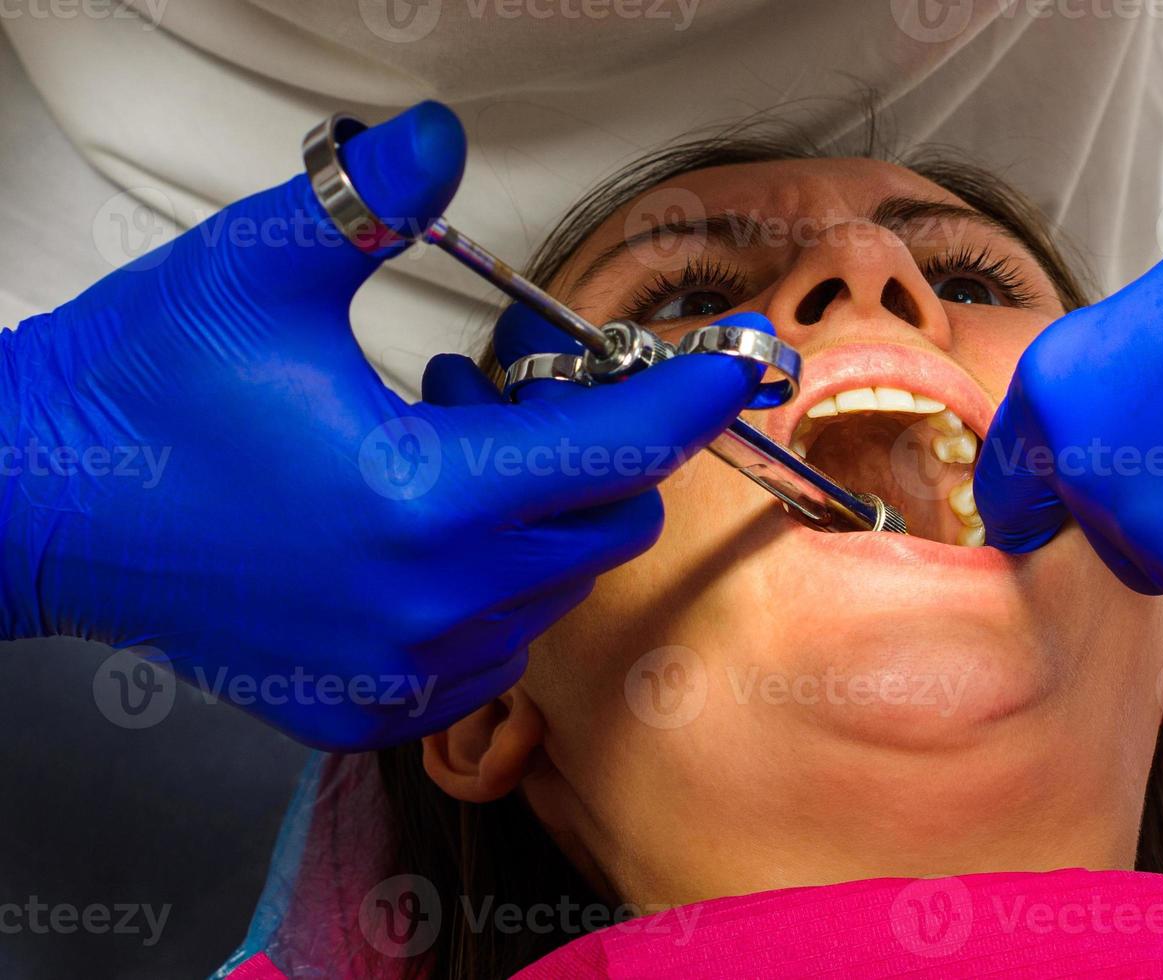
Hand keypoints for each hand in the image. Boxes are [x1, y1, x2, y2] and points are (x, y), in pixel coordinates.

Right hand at [0, 103, 760, 747]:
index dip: (684, 402)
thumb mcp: (254, 271)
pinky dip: (490, 587)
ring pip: (552, 588)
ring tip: (435, 448)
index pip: (613, 448)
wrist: (41, 504)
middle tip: (498, 392)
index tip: (729, 372)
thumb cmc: (141, 392)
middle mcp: (429, 601)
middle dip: (591, 451)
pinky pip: (493, 648)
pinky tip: (418, 532)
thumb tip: (435, 136)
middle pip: (602, 524)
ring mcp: (402, 666)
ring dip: (531, 514)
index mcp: (423, 496)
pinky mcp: (369, 702)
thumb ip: (365, 202)